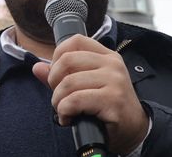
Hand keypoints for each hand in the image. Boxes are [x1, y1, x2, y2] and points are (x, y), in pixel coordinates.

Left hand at [32, 34, 148, 155]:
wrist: (135, 131)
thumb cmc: (107, 106)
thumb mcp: (86, 85)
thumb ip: (61, 75)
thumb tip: (37, 67)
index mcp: (106, 55)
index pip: (75, 41)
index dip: (58, 55)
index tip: (57, 74)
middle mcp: (112, 64)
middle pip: (67, 60)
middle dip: (54, 80)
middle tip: (59, 96)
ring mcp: (114, 81)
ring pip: (69, 82)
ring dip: (58, 100)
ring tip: (63, 110)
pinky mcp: (112, 101)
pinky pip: (75, 100)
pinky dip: (64, 111)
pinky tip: (68, 119)